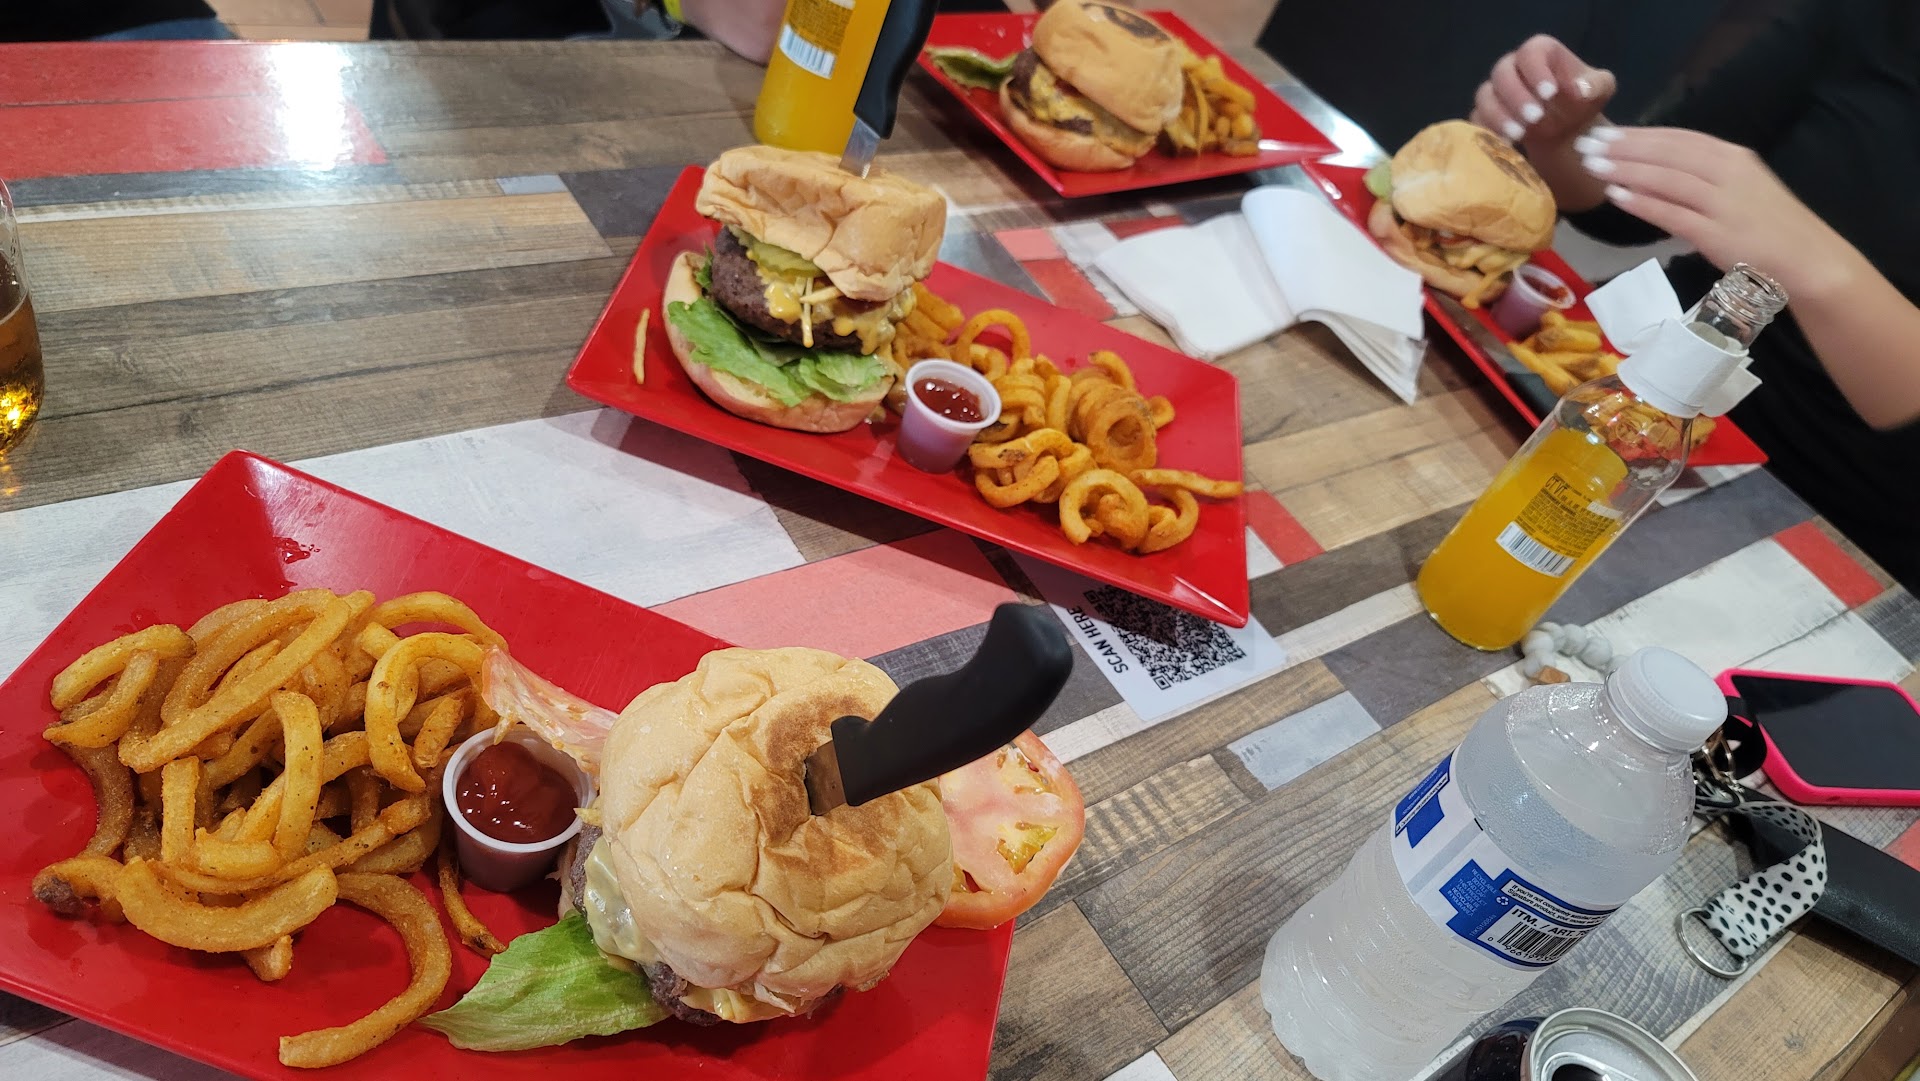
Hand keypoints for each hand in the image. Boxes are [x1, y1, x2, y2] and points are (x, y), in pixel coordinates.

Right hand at [1470, 35, 1616, 147]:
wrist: (1567, 130)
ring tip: (1520, 135)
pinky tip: (1506, 145)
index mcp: (1540, 52)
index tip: (1550, 92)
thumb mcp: (1600, 90)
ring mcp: (1495, 91)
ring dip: (1500, 116)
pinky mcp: (1485, 115)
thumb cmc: (1583, 102)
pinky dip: (1489, 132)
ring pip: (1485, 97)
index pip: (1531, 52)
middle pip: (1502, 72)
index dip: (1537, 70)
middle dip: (1517, 96)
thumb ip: (1596, 85)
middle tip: (1535, 117)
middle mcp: (1513, 67)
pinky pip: (1477, 120)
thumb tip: (1582, 91)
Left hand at [1575, 127, 1862, 301]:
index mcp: (1734, 157)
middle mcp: (1729, 172)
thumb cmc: (1769, 228)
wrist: (1808, 260)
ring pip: (1666, 178)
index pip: (1679, 138)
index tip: (1606, 130)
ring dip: (1626, 169)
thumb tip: (1658, 172)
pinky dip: (1643, 202)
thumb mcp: (1739, 190)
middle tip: (1587, 143)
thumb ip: (1703, 178)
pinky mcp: (1717, 233)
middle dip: (1624, 147)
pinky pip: (1672, 213)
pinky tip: (1616, 196)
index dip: (1640, 134)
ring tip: (1592, 165)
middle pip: (1668, 153)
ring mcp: (1724, 202)